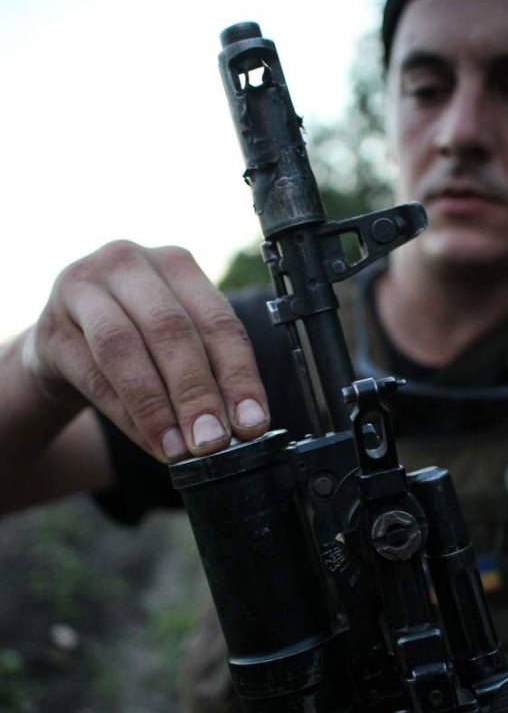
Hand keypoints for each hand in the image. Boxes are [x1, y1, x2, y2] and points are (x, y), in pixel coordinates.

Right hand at [22, 240, 269, 461]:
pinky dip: (125, 414)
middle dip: (196, 393)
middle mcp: (129, 263)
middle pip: (170, 329)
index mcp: (176, 263)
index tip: (251, 424)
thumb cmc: (138, 341)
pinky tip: (149, 442)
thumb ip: (209, 372)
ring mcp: (82, 288)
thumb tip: (242, 426)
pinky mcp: (51, 328)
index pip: (218, 320)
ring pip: (123, 347)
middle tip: (212, 442)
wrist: (64, 344)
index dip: (239, 376)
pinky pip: (91, 374)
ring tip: (179, 450)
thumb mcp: (176, 343)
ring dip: (156, 407)